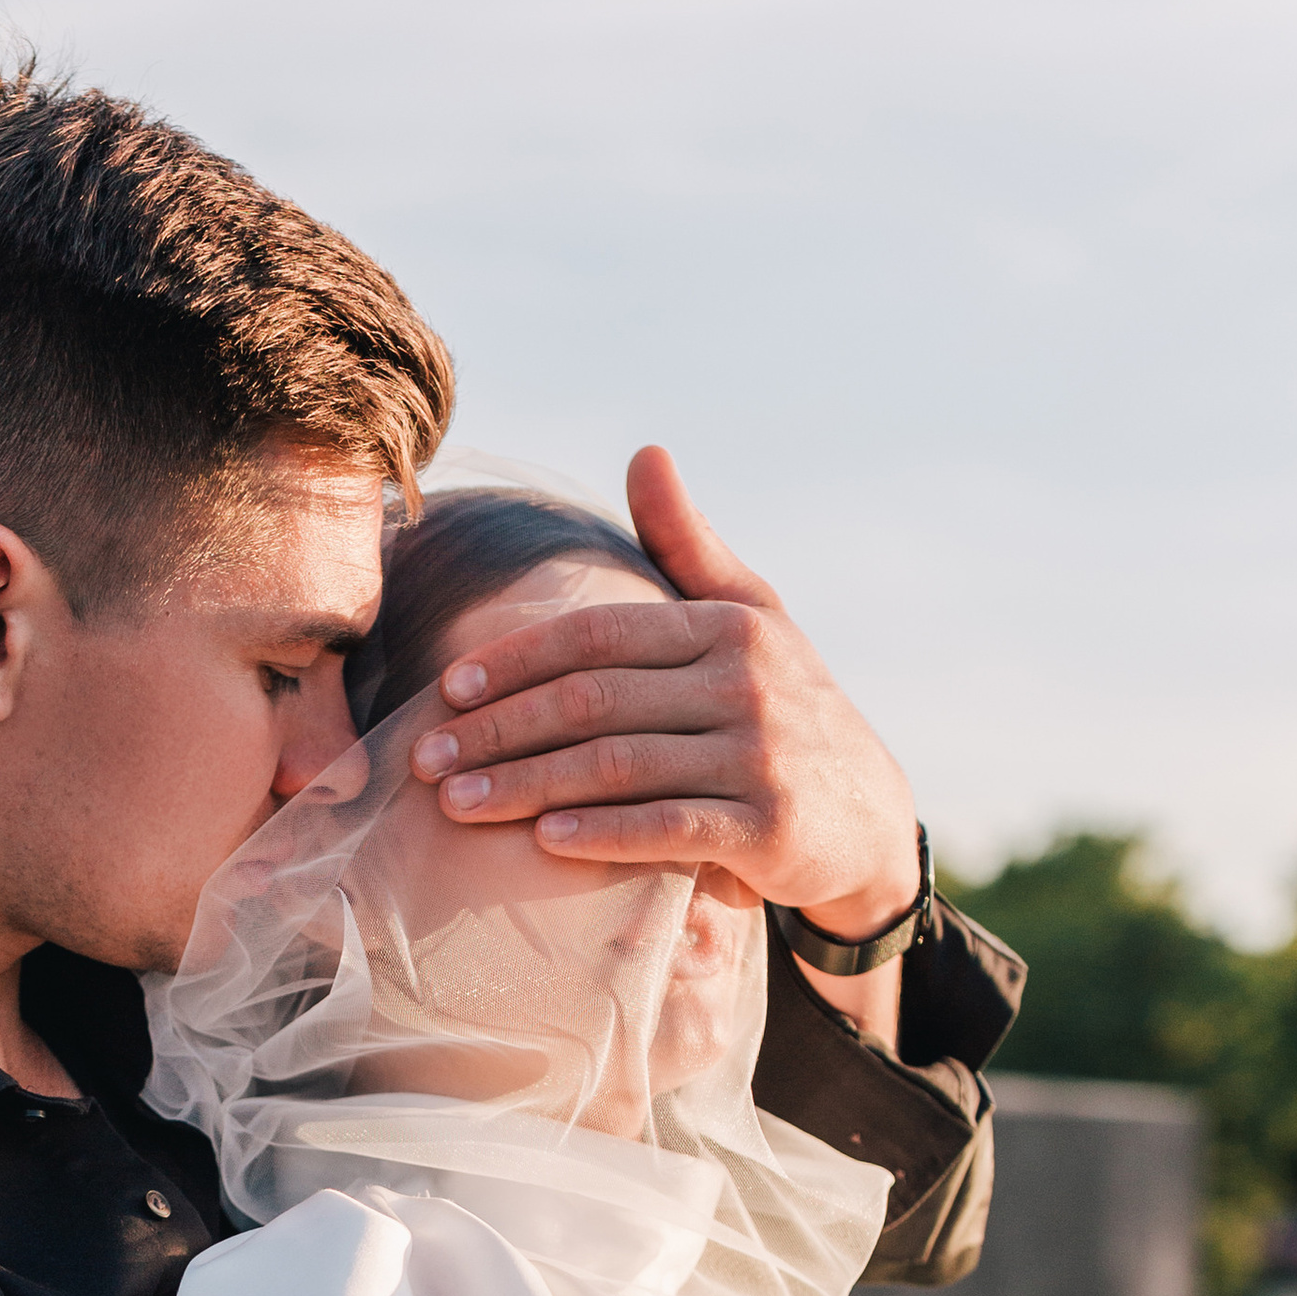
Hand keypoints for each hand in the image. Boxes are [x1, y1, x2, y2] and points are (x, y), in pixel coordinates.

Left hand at [407, 448, 922, 989]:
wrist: (868, 817)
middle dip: (500, 729)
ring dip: (527, 786)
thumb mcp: (752, 618)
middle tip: (428, 759)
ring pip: (617, 766)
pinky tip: (543, 843)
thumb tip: (646, 452)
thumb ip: (689, 546)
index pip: (598, 635)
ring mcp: (760, 755)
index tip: (447, 689)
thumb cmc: (789, 709)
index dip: (516, 660)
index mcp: (729, 626)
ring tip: (458, 805)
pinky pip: (668, 828)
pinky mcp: (770, 827)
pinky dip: (602, 835)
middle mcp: (747, 682)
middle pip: (594, 701)